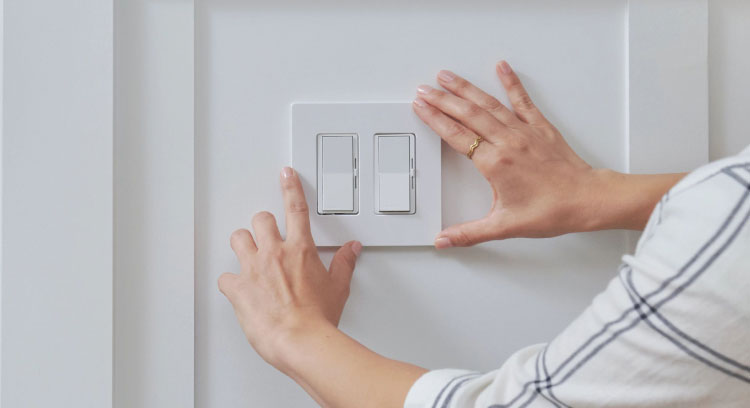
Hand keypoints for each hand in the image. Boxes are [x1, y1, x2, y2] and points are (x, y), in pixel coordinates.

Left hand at [218, 166, 361, 367]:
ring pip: (238, 239)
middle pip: (260, 220)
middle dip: (263, 225)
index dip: (291, 187)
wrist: (300, 340)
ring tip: (249, 256)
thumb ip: (344, 264)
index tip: (286, 174)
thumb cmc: (318, 318)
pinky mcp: (238, 288)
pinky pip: (225, 277)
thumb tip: (352, 250)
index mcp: (300, 250)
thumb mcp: (338, 287)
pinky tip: (238, 289)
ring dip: (243, 245)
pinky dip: (230, 282)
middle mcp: (275, 254)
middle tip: (267, 237)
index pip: (296, 208)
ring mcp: (253, 269)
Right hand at [413, 60, 608, 247]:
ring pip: (488, 104)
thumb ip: (470, 233)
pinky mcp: (540, 127)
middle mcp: (507, 142)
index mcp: (495, 163)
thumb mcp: (505, 226)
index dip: (435, 120)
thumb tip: (444, 240)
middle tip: (424, 89)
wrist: (588, 199)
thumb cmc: (552, 211)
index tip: (420, 107)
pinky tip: (501, 67)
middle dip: (442, 99)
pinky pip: (522, 100)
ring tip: (448, 76)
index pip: (456, 136)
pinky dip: (511, 82)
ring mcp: (523, 131)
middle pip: (467, 114)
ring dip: (466, 88)